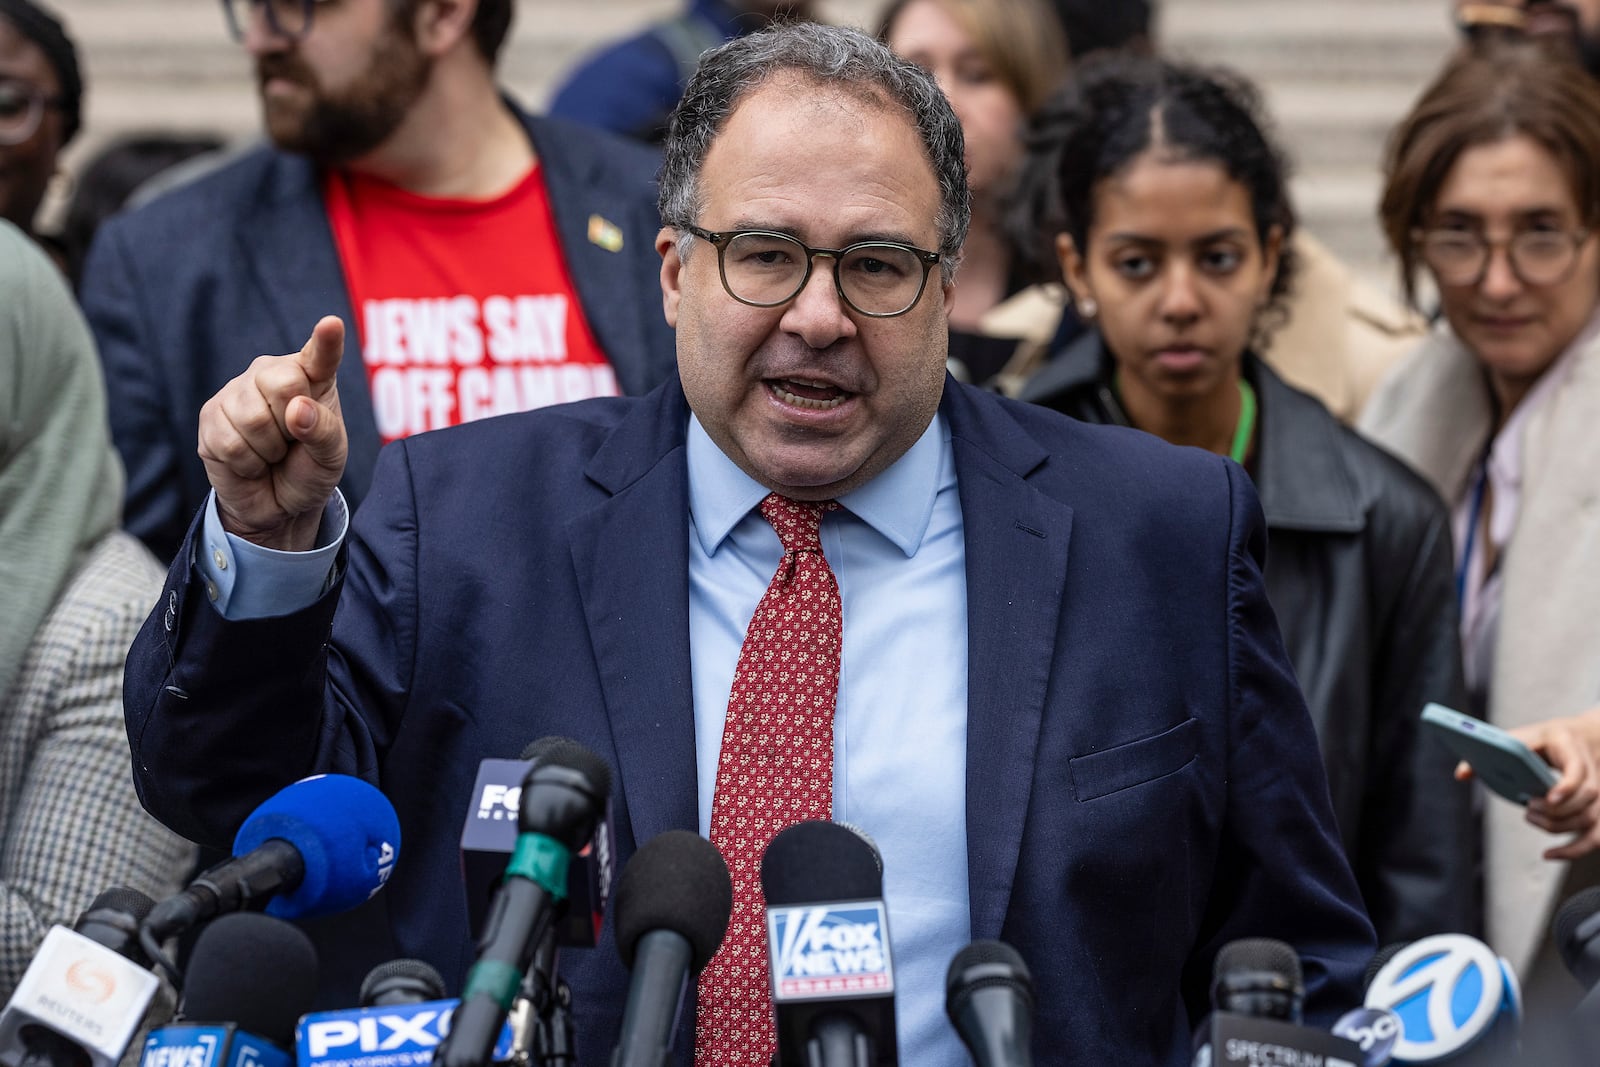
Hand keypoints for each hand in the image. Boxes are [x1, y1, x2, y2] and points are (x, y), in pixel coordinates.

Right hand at [197, 316, 347, 551]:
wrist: (277, 504)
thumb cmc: (309, 469)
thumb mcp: (330, 456)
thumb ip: (323, 431)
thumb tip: (297, 408)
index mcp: (311, 376)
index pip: (320, 355)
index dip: (325, 341)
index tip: (331, 324)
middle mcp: (270, 374)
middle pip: (283, 384)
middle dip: (293, 426)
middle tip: (293, 441)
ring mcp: (236, 393)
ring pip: (253, 419)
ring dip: (269, 451)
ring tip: (271, 453)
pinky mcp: (210, 417)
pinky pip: (230, 442)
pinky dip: (247, 463)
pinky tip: (251, 461)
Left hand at [1454, 708, 1599, 859]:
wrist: (1578, 737)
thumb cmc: (1544, 739)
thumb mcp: (1519, 737)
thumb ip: (1491, 753)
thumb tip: (1460, 774)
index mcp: (1571, 747)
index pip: (1578, 769)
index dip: (1566, 786)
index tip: (1549, 798)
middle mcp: (1592, 770)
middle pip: (1586, 797)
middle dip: (1557, 810)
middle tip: (1528, 806)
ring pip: (1591, 817)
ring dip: (1559, 826)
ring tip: (1530, 816)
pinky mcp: (1597, 809)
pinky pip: (1595, 836)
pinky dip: (1574, 850)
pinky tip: (1548, 854)